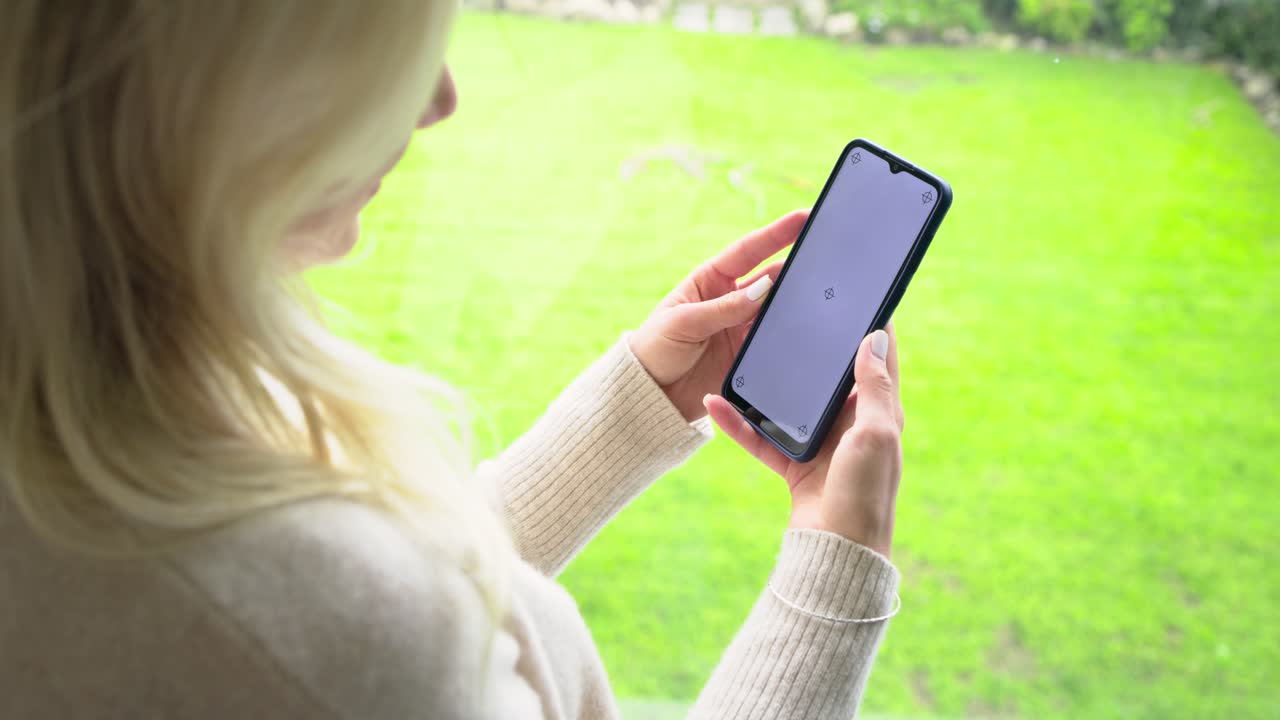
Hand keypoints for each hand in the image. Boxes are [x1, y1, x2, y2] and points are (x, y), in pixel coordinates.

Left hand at [628, 210, 808, 422]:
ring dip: (799, 303)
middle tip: (828, 257)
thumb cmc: (657, 348)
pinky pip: (776, 341)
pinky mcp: (749, 355)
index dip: (777, 233)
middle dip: (798, 267)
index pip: (749, 251)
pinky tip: (810, 331)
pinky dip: (792, 336)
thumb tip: (764, 289)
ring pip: (779, 309)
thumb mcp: (684, 322)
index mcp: (711, 280)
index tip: (804, 218)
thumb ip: (724, 308)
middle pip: (772, 278)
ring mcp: (743, 327)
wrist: (652, 394)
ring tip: (826, 294)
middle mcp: (732, 300)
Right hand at [702, 325, 904, 556]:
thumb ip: (873, 386)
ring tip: (741, 352)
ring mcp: (819, 443)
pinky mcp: (792, 464)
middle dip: (806, 348)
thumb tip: (876, 337)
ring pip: (786, 402)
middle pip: (824, 377)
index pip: (877, 359)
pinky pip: (759, 436)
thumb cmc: (866, 493)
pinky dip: (738, 423)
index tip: (849, 296)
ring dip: (762, 383)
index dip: (866, 327)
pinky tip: (715, 404)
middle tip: (784, 313)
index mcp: (879, 413)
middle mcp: (850, 424)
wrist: (837, 552)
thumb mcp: (875, 433)